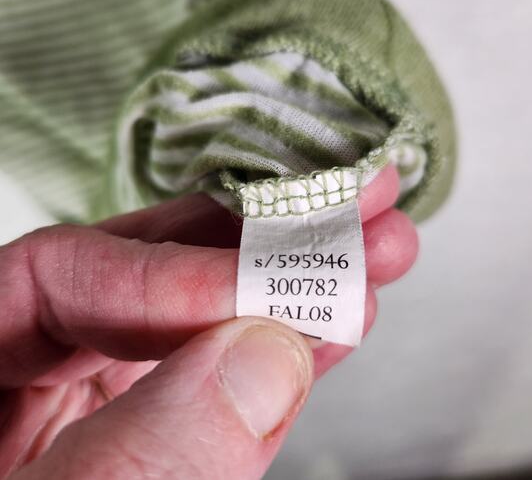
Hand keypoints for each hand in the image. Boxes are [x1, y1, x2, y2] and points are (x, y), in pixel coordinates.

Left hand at [0, 166, 416, 478]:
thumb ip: (138, 453)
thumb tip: (262, 359)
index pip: (61, 272)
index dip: (173, 268)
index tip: (268, 283)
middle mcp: (26, 375)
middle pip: (152, 280)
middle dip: (263, 246)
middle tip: (355, 203)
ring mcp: (93, 412)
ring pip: (201, 330)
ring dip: (294, 294)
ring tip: (374, 253)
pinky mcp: (149, 445)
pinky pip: (217, 389)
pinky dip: (279, 361)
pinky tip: (332, 324)